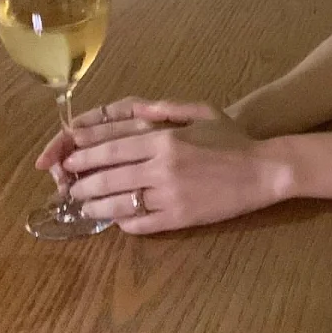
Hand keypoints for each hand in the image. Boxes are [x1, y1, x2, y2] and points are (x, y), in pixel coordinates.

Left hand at [61, 100, 289, 233]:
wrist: (263, 171)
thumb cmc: (233, 139)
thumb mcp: (202, 112)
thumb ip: (166, 108)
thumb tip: (134, 109)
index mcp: (165, 139)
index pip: (111, 146)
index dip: (84, 153)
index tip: (68, 157)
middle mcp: (161, 167)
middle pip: (107, 177)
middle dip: (81, 182)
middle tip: (68, 187)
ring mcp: (168, 195)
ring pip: (117, 204)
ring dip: (94, 206)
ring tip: (83, 206)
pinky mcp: (178, 219)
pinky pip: (139, 224)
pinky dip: (122, 223)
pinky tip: (115, 221)